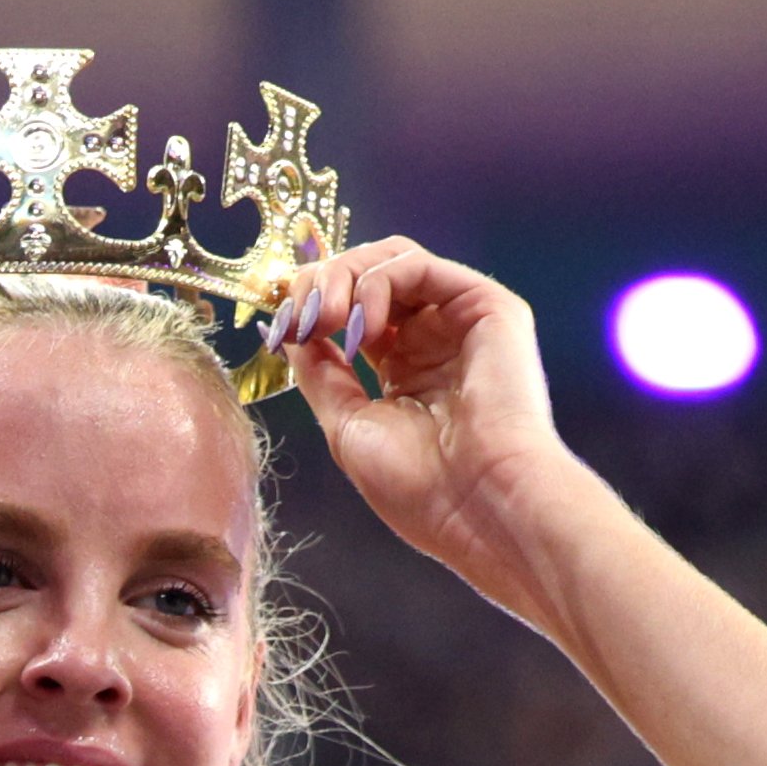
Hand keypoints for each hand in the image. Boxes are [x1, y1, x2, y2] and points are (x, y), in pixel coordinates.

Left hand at [273, 237, 594, 633]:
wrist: (479, 505)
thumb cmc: (420, 485)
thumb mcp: (346, 425)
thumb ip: (319, 372)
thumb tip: (291, 328)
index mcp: (404, 368)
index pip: (350, 311)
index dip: (308, 307)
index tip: (279, 328)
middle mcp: (433, 337)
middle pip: (366, 275)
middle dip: (320, 286)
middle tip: (300, 317)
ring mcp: (459, 320)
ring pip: (390, 260)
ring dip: (342, 279)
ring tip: (326, 320)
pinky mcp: (486, 306)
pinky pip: (418, 266)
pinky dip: (376, 282)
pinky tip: (360, 323)